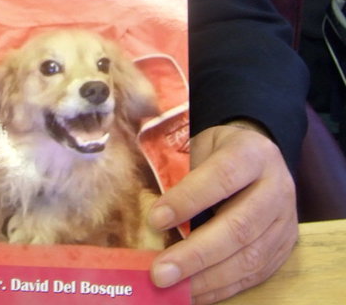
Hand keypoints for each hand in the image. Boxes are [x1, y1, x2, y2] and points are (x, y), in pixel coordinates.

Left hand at [148, 124, 297, 304]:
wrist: (259, 154)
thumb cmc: (219, 151)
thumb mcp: (202, 147)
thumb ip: (183, 176)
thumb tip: (152, 220)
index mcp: (252, 154)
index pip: (222, 177)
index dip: (189, 200)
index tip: (155, 220)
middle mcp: (276, 188)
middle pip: (239, 227)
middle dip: (196, 254)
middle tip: (160, 272)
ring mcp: (285, 221)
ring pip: (250, 257)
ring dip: (208, 279)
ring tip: (174, 289)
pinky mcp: (285, 248)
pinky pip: (255, 274)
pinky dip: (222, 288)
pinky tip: (195, 293)